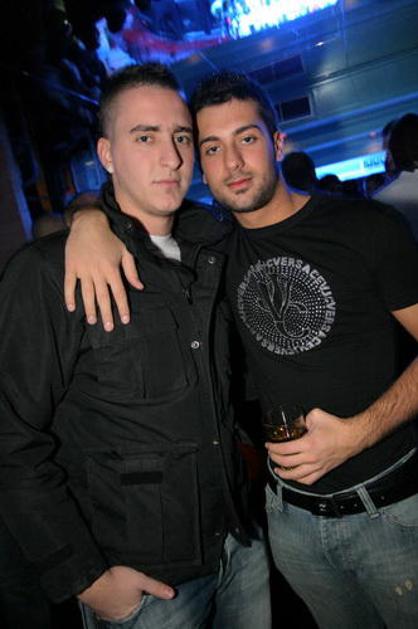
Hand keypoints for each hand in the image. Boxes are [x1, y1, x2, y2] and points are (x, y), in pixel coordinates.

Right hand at [64, 209, 141, 330]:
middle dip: (106, 314)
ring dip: (90, 309)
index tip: (124, 320)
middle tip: (108, 328)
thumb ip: (131, 270)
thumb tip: (139, 287)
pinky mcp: (71, 266)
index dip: (122, 307)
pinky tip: (71, 307)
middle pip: (103, 297)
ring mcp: (83, 270)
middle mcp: (98, 272)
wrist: (89, 222)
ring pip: (87, 294)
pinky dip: (70, 296)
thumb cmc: (110, 236)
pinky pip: (70, 284)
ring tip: (93, 321)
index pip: (118, 293)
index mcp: (112, 269)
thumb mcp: (125, 251)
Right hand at [78, 565, 173, 620]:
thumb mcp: (140, 580)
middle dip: (129, 601)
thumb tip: (172, 594)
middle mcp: (118, 617)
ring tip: (119, 590)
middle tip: (127, 589)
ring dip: (118, 601)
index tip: (139, 593)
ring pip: (116, 608)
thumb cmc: (116, 579)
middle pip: (127, 609)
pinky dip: (108, 601)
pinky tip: (109, 592)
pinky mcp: (96, 608)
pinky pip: (105, 606)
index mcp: (130, 612)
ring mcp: (106, 614)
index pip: (139, 608)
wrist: (91, 580)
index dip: (141, 599)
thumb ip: (156, 587)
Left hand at [266, 408, 361, 484]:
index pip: (284, 449)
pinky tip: (294, 476)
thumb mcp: (316, 415)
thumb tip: (296, 422)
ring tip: (277, 469)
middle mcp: (311, 458)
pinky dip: (298, 480)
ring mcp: (317, 466)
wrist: (353, 437)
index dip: (273, 448)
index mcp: (308, 444)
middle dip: (275, 459)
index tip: (268, 445)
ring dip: (284, 473)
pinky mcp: (323, 470)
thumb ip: (303, 418)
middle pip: (286, 463)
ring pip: (296, 476)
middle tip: (271, 454)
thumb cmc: (336, 426)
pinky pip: (308, 480)